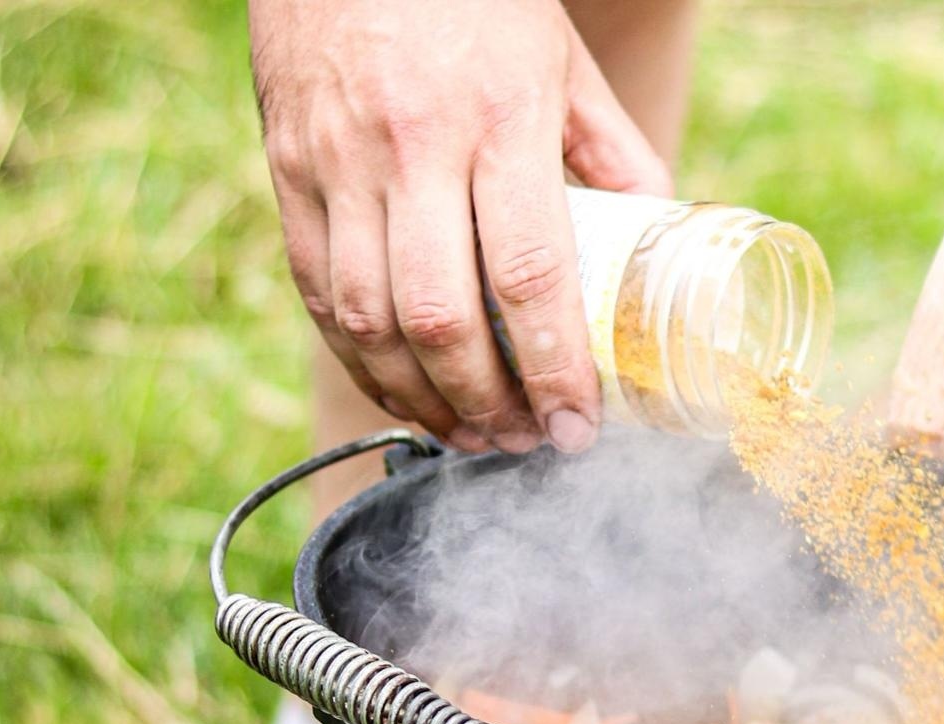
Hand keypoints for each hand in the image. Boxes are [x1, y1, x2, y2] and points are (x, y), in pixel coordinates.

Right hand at [250, 0, 670, 453]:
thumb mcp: (558, 59)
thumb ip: (609, 150)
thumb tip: (657, 231)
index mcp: (498, 120)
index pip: (529, 276)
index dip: (552, 370)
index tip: (575, 429)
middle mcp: (411, 147)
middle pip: (441, 317)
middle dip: (485, 404)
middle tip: (522, 443)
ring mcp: (337, 160)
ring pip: (367, 319)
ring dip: (420, 398)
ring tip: (468, 434)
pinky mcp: (286, 166)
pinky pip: (316, 290)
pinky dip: (359, 358)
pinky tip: (401, 390)